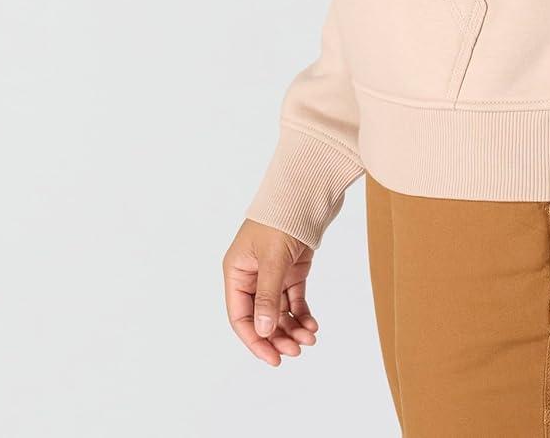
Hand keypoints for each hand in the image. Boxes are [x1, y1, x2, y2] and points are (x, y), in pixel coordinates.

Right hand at [222, 219, 319, 365]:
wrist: (306, 191)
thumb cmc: (280, 219)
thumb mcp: (272, 258)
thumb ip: (267, 296)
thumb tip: (263, 332)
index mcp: (236, 273)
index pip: (240, 317)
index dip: (255, 340)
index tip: (273, 358)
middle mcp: (252, 276)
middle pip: (261, 318)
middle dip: (278, 336)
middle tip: (296, 350)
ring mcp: (273, 273)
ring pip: (279, 311)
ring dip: (292, 328)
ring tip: (310, 338)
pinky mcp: (293, 270)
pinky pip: (294, 299)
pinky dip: (302, 313)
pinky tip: (312, 325)